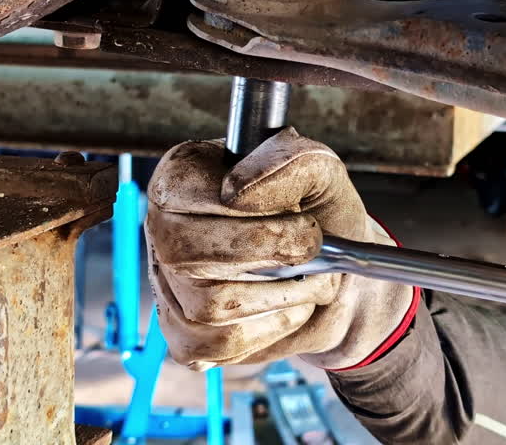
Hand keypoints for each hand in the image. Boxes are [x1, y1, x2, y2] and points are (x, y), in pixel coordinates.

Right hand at [145, 128, 417, 370]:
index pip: (189, 200)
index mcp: (182, 176)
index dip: (257, 218)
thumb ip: (288, 160)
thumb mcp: (321, 172)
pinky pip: (218, 345)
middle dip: (271, 257)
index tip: (301, 218)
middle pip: (190, 255)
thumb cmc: (320, 216)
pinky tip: (281, 307)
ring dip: (279, 295)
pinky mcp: (184, 336)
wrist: (342, 276)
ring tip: (304, 279)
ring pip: (209, 306)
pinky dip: (268, 329)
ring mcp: (168, 286)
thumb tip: (237, 192)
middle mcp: (163, 229)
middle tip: (310, 249)